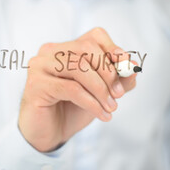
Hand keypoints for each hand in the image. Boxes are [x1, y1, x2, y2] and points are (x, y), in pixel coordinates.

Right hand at [18, 27, 136, 151]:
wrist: (50, 133)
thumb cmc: (72, 108)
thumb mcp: (101, 93)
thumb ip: (117, 79)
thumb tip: (133, 68)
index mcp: (66, 47)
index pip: (93, 36)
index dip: (112, 48)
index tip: (126, 66)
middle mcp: (50, 51)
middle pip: (85, 48)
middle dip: (107, 71)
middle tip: (119, 93)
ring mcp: (40, 66)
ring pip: (78, 67)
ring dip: (100, 89)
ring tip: (111, 107)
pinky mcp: (36, 84)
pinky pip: (71, 88)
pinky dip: (91, 102)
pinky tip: (101, 114)